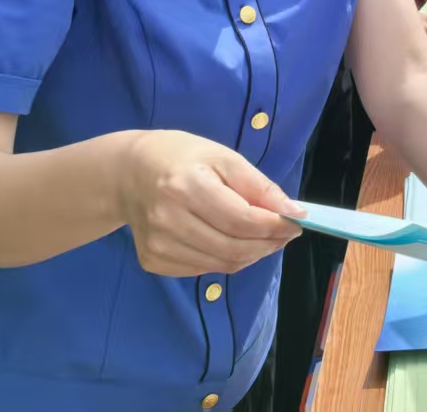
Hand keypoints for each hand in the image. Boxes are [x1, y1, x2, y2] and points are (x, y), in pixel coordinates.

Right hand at [115, 130, 301, 276]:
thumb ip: (259, 186)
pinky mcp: (152, 261)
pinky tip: (230, 240)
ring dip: (252, 254)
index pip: (241, 220)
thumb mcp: (224, 158)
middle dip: (269, 244)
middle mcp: (167, 220)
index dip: (274, 225)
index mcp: (185, 187)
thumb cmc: (183, 158)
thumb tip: (293, 212)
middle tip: (285, 233)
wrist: (129, 173)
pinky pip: (203, 269)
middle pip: (234, 248)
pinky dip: (227, 259)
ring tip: (262, 236)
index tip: (296, 222)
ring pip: (222, 264)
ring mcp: (157, 245)